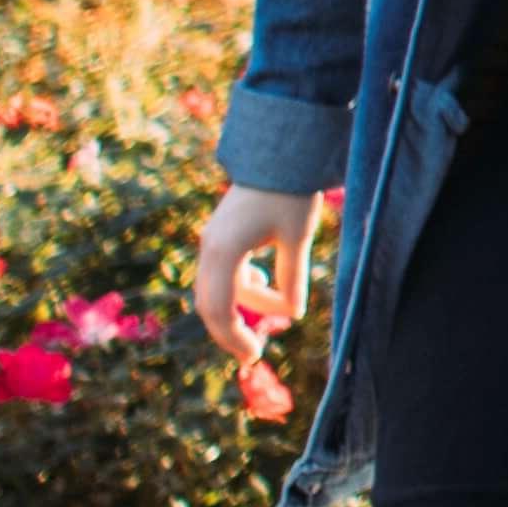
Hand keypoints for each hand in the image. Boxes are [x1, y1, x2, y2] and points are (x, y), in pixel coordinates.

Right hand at [189, 182, 322, 401]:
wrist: (279, 150)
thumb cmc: (291, 192)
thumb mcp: (298, 237)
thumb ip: (292, 277)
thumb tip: (293, 313)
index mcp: (224, 251)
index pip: (220, 309)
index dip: (234, 338)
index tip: (255, 356)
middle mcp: (210, 247)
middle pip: (209, 304)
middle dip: (230, 331)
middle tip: (254, 353)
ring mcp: (212, 240)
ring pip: (215, 289)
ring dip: (240, 306)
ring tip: (271, 313)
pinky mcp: (220, 234)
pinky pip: (222, 272)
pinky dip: (240, 287)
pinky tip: (263, 283)